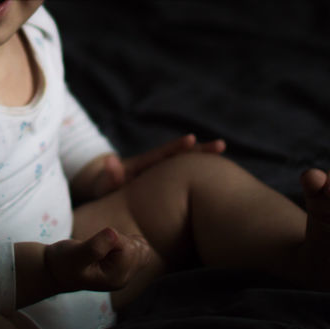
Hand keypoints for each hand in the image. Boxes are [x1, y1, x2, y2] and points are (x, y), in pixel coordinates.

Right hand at [44, 227, 152, 292]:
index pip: (130, 249)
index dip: (115, 238)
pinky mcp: (125, 266)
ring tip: (105, 246)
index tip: (97, 243)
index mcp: (116, 278)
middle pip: (139, 249)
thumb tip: (114, 234)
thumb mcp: (75, 254)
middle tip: (100, 245)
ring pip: (142, 248)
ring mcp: (126, 273)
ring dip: (126, 240)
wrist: (56, 270)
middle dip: (121, 240)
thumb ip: (95, 246)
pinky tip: (111, 246)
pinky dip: (128, 242)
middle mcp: (125, 278)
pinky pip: (140, 249)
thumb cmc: (63, 262)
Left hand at [88, 134, 225, 199]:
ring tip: (226, 161)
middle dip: (200, 151)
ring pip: (189, 167)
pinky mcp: (170, 186)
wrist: (108, 189)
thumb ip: (109, 176)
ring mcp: (165, 175)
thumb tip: (110, 163)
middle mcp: (158, 166)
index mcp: (144, 164)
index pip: (163, 154)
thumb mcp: (104, 183)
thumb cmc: (104, 187)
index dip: (176, 147)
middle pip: (182, 156)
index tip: (191, 139)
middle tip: (221, 146)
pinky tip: (224, 183)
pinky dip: (203, 179)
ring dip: (205, 162)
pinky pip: (189, 180)